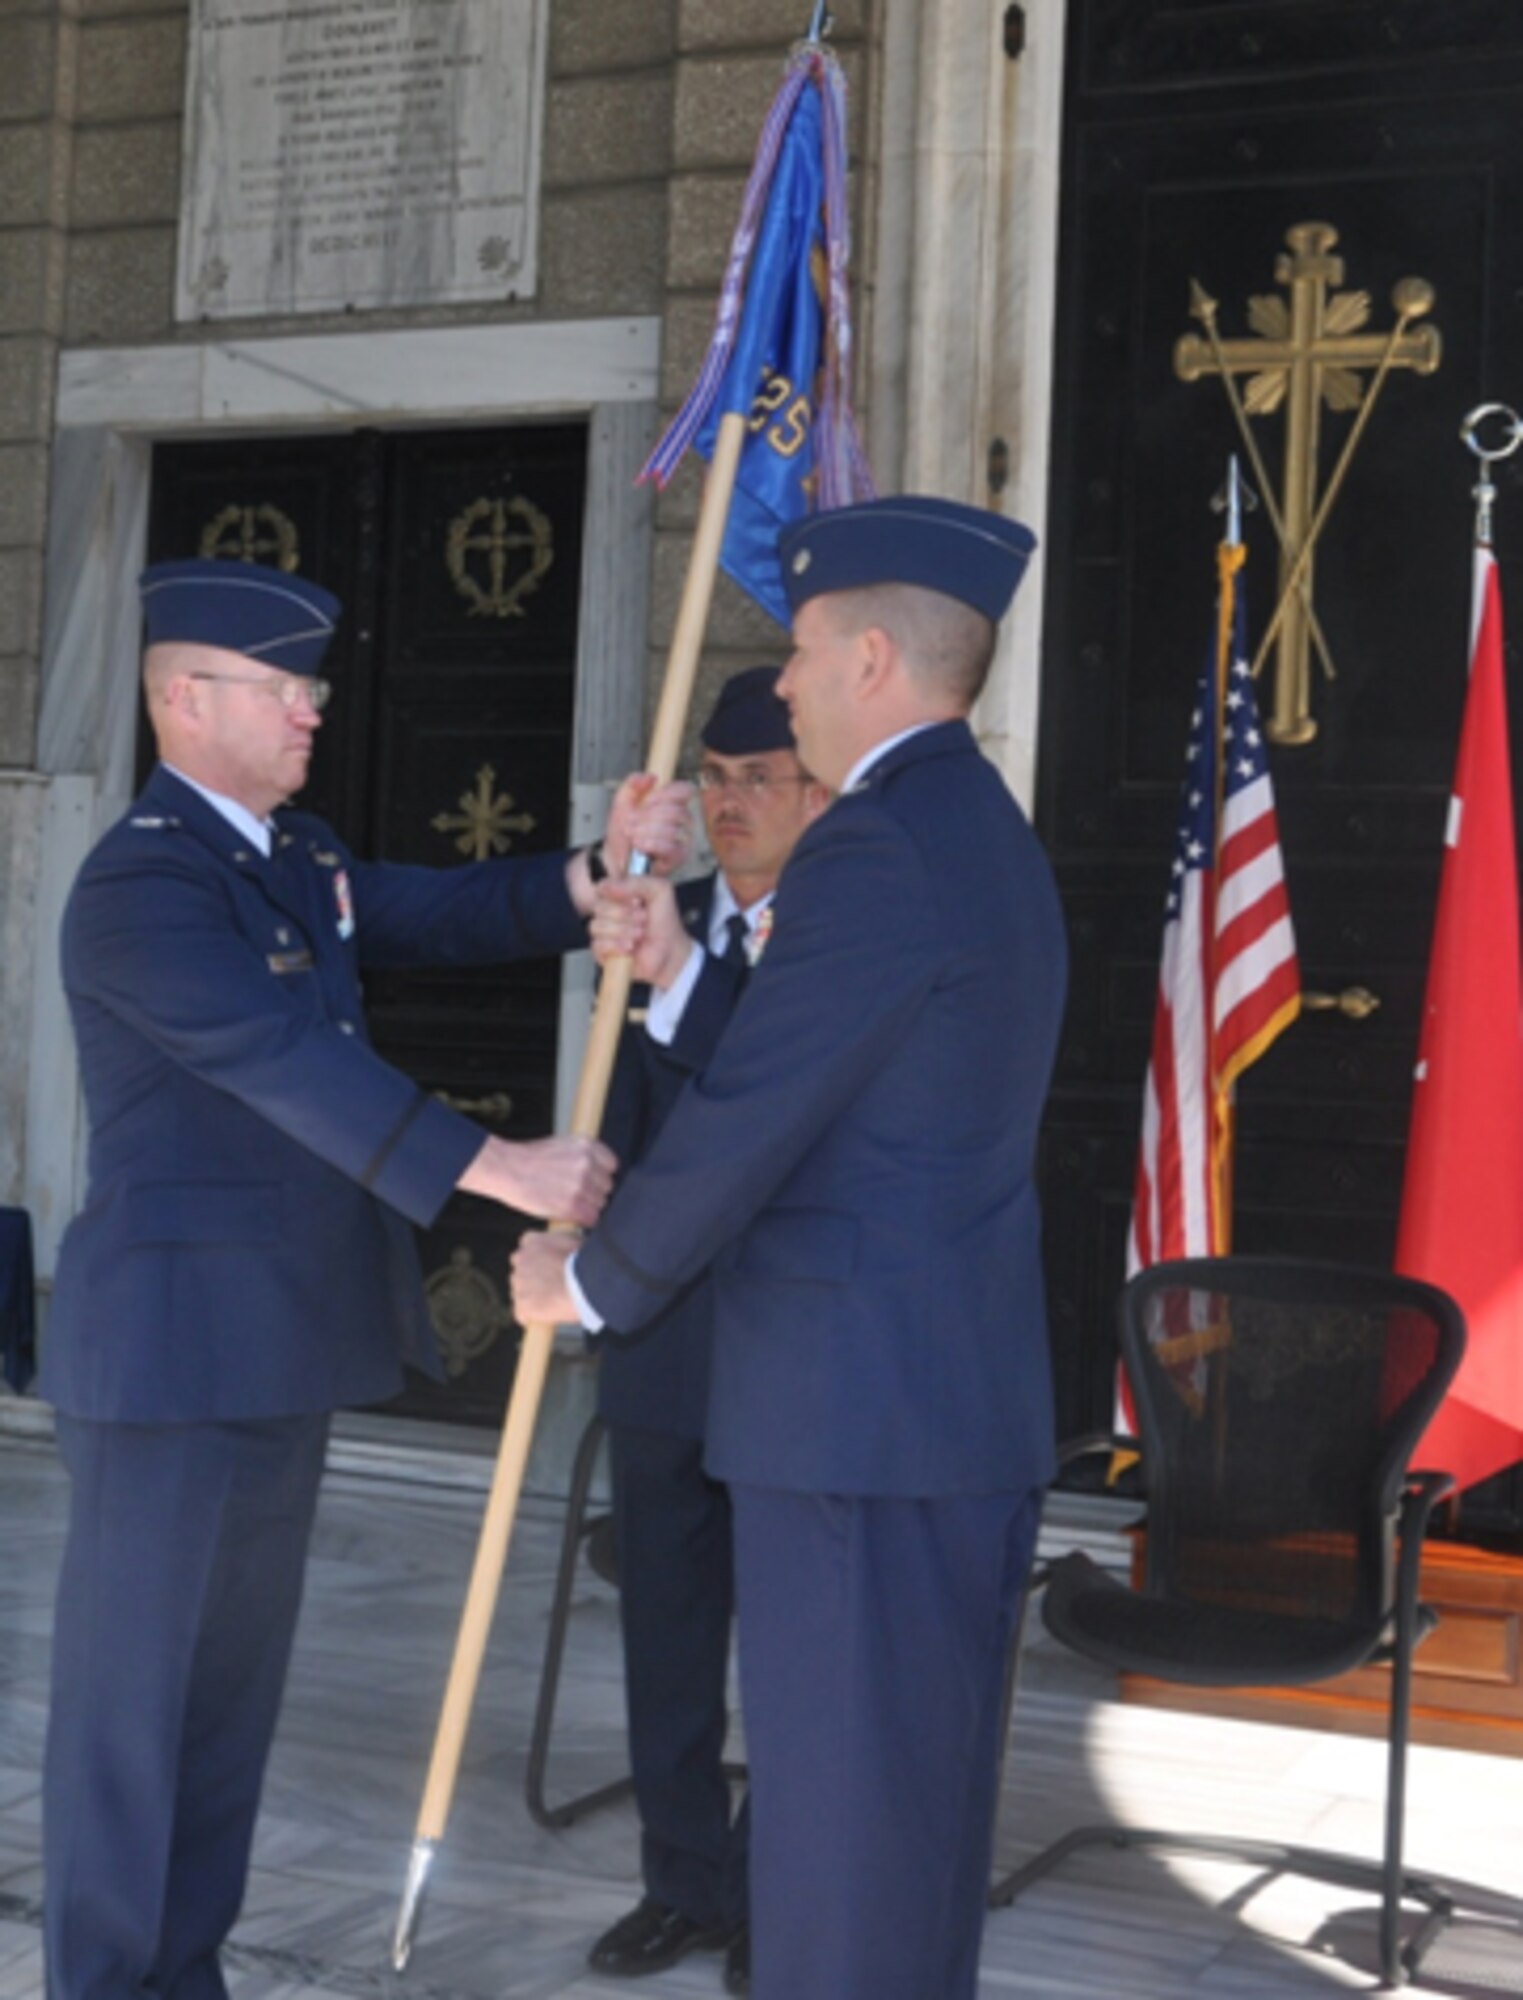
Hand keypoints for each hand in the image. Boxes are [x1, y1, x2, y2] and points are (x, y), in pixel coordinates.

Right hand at [457, 1134, 615, 1228]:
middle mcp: (588, 1163)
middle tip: (574, 1193)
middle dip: (594, 1192)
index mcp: (587, 1145)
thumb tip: (599, 1172)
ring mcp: (582, 1185)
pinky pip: (592, 1219)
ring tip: (567, 1202)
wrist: (507, 1169)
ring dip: (588, 1207)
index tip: (590, 1181)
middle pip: (607, 1187)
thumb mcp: (563, 1145)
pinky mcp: (574, 1205)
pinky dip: (582, 1220)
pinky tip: (568, 1214)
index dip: (600, 1176)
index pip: (612, 1166)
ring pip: (601, 1204)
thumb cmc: (530, 1159)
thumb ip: (585, 1156)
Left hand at [511, 1229, 578, 1326]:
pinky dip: (530, 1317)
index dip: (536, 1259)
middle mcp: (521, 1260)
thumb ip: (559, 1241)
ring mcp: (520, 1283)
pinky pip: (521, 1314)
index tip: (546, 1266)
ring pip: (519, 1292)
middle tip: (548, 1286)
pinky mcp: (522, 1305)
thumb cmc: (586, 1262)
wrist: (586, 1285)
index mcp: (532, 1241)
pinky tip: (545, 1317)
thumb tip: (562, 1246)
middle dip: (530, 1278)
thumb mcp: (573, 1239)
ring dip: (530, 1297)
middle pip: (519, 1270)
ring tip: (550, 1303)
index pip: (525, 1248)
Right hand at [589, 878, 692, 986]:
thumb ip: (635, 882)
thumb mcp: (660, 891)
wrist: (670, 950)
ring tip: (640, 934)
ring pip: (597, 926)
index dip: (618, 895)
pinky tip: (630, 947)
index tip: (637, 901)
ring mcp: (604, 932)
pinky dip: (616, 945)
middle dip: (624, 914)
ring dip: (623, 930)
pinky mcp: (602, 952)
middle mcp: (609, 912)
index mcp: (619, 895)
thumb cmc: (664, 922)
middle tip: (643, 919)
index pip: (602, 888)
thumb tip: (607, 886)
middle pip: (599, 907)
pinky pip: (597, 945)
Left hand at [604, 774, 693, 877]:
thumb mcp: (622, 803)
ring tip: (632, 835)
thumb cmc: (623, 833)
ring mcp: (684, 839)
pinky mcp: (680, 856)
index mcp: (673, 803)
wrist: (615, 858)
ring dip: (646, 831)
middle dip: (647, 816)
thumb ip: (632, 784)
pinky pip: (670, 846)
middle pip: (675, 810)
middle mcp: (683, 820)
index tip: (647, 801)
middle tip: (630, 823)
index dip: (665, 794)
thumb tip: (650, 777)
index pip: (684, 790)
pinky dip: (651, 844)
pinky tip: (640, 844)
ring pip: (672, 828)